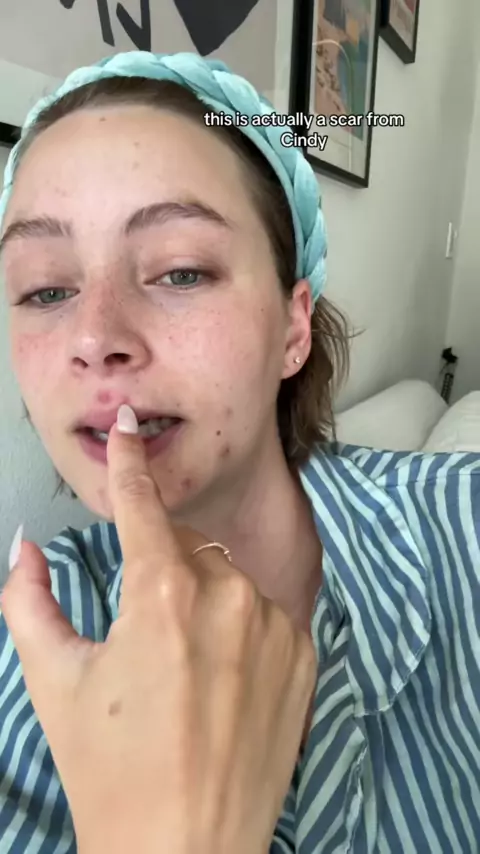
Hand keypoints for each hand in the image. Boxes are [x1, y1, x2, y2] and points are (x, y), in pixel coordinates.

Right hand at [2, 406, 317, 853]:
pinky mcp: (304, 653)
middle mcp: (228, 597)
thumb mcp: (56, 680)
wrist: (186, 852)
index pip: (141, 507)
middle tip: (139, 633)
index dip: (129, 464)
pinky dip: (239, 628)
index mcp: (163, 595)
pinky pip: (263, 612)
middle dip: (157, 568)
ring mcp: (274, 625)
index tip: (129, 427)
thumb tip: (23, 548)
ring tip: (181, 670)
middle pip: (183, 548)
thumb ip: (30, 600)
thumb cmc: (114, 773)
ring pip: (225, 578)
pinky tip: (221, 681)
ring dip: (200, 600)